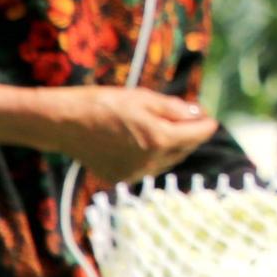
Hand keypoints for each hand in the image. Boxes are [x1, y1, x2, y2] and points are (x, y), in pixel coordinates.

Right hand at [44, 86, 219, 185]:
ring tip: (167, 128)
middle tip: (191, 118)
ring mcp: (135, 173)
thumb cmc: (103, 103)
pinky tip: (144, 142)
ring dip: (172, 147)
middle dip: (190, 135)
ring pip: (166, 161)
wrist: (65, 123)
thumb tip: (197, 114)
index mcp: (159, 139)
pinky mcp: (121, 179)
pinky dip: (153, 156)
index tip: (211, 118)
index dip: (206, 125)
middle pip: (183, 150)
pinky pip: (147, 168)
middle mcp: (151, 162)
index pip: (196, 135)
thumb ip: (174, 108)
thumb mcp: (143, 98)